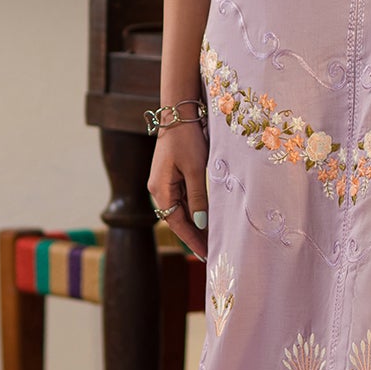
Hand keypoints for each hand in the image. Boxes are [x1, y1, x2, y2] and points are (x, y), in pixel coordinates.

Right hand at [147, 121, 209, 260]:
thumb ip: (198, 197)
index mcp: (160, 190)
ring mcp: (163, 183)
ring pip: (180, 210)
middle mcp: (158, 190)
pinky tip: (205, 218)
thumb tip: (200, 224)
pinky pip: (182, 199)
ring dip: (195, 224)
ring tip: (212, 239)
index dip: (192, 240)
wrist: (178, 113)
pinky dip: (193, 210)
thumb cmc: (187, 139)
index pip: (177, 223)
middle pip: (177, 220)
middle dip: (194, 236)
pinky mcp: (170, 176)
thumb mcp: (196, 169)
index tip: (206, 255)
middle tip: (212, 252)